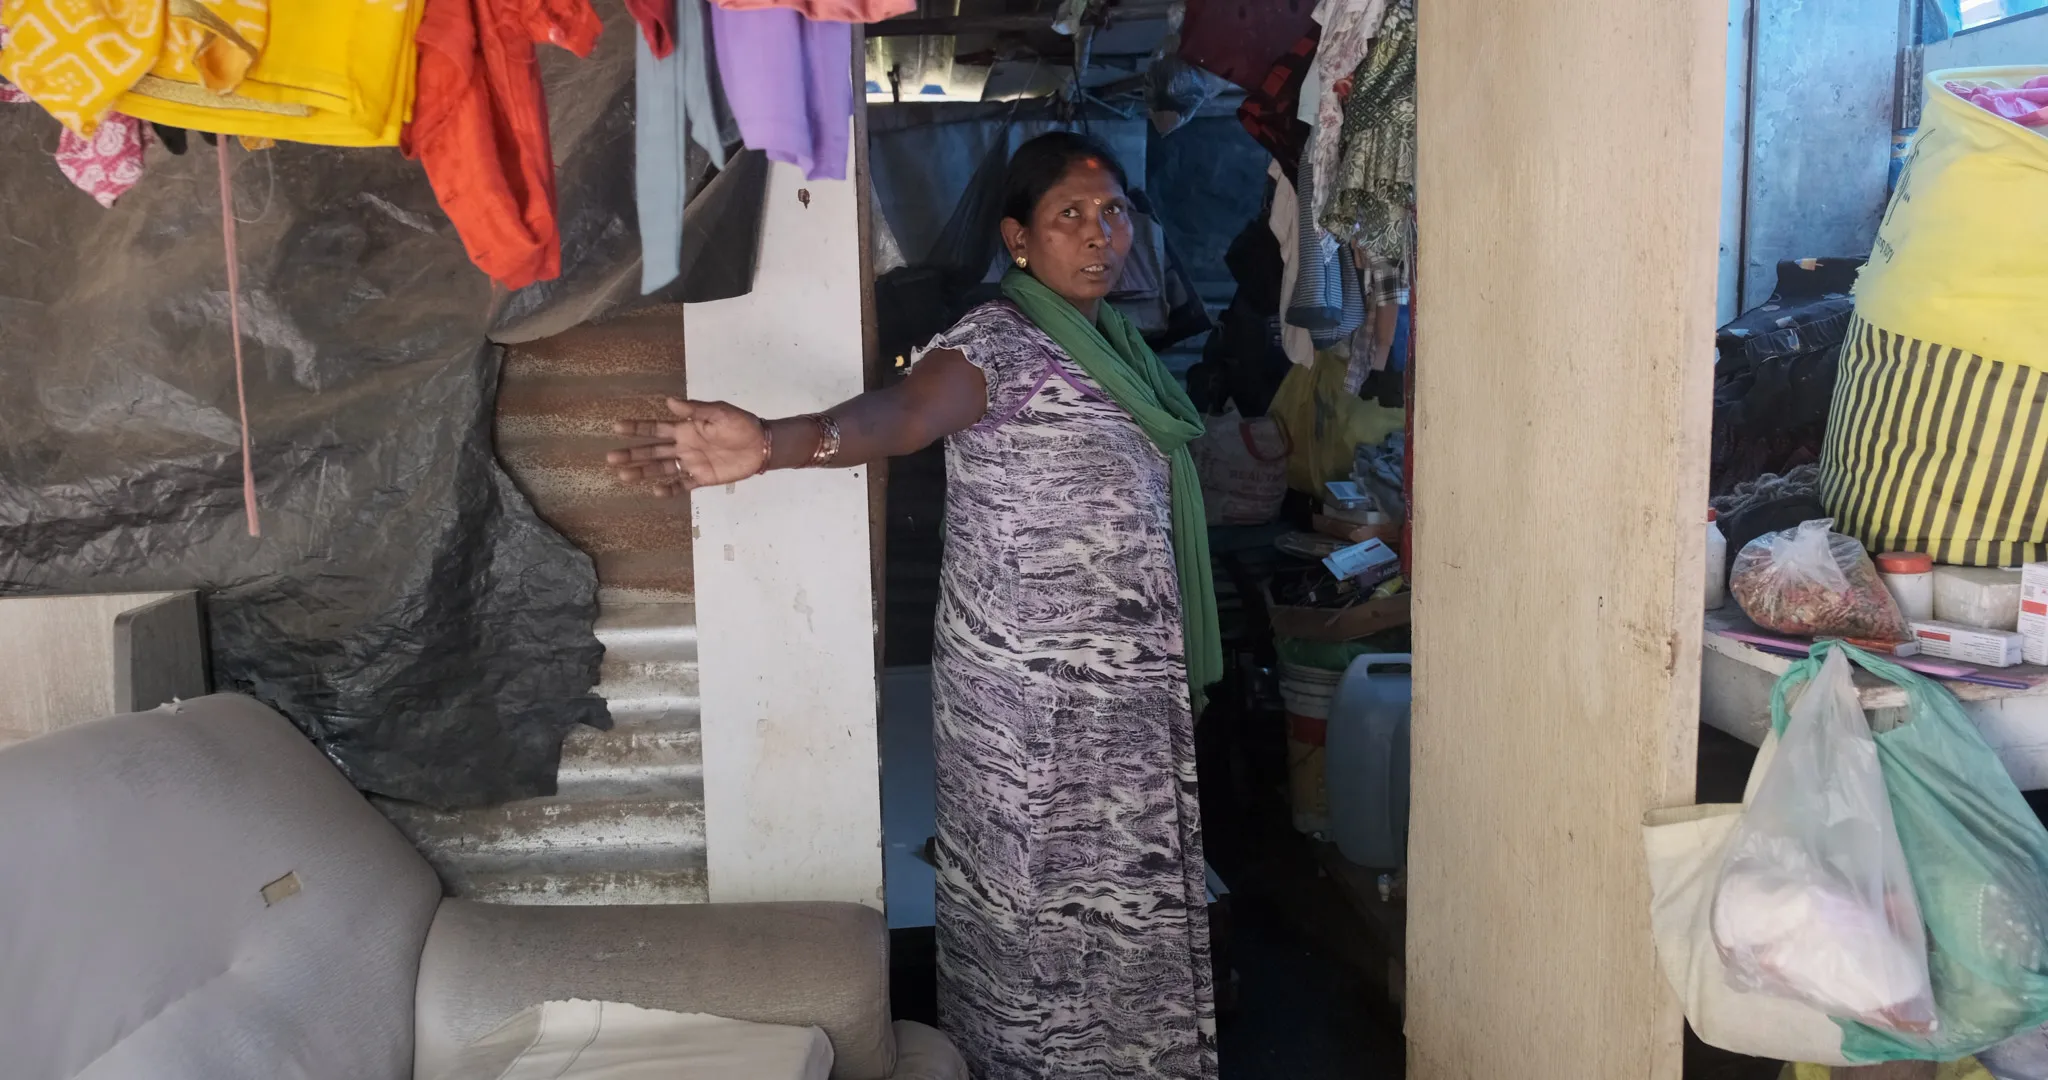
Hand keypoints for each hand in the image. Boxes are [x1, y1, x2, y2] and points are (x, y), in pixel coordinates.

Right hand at [609, 398, 768, 496]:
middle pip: (653, 451)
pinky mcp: (703, 478)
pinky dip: (670, 489)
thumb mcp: (718, 412)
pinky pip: (683, 485)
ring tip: (623, 476)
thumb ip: (694, 409)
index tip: (616, 427)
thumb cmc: (741, 424)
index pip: (656, 428)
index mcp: (686, 429)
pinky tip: (656, 491)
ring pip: (662, 469)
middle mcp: (684, 446)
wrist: (762, 445)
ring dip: (643, 472)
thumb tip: (668, 400)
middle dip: (631, 454)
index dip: (637, 428)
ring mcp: (692, 463)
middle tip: (610, 459)